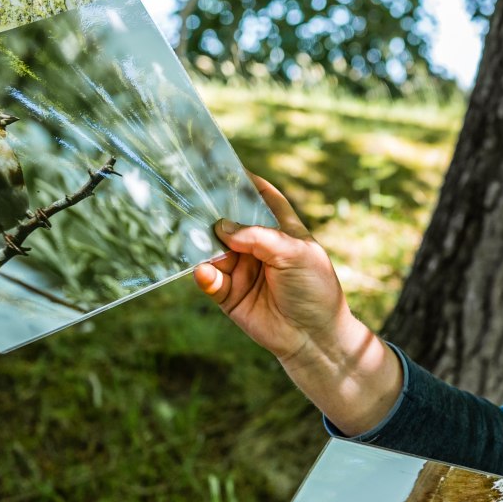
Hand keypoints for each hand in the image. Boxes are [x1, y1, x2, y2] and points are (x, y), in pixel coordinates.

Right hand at [194, 173, 355, 368]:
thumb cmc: (314, 289)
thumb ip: (259, 237)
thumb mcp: (295, 254)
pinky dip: (204, 275)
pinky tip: (205, 272)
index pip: (262, 197)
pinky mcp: (229, 294)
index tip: (223, 164)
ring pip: (213, 250)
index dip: (246, 182)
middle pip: (229, 222)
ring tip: (190, 238)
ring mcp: (241, 269)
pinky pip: (209, 280)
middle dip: (211, 212)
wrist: (313, 337)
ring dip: (201, 245)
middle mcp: (258, 246)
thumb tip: (222, 227)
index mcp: (281, 230)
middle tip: (188, 199)